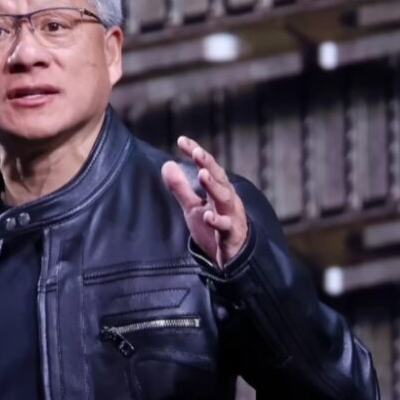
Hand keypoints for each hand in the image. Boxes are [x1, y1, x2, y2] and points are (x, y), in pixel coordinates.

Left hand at [161, 136, 247, 268]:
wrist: (232, 259)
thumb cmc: (214, 229)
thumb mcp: (193, 207)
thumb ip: (181, 187)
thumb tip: (167, 164)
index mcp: (218, 190)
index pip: (207, 167)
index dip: (196, 153)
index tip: (182, 140)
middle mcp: (228, 199)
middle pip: (219, 177)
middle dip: (208, 164)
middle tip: (197, 152)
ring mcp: (232, 216)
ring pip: (225, 198)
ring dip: (214, 186)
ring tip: (202, 174)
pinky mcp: (232, 235)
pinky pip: (226, 226)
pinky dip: (218, 221)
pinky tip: (209, 215)